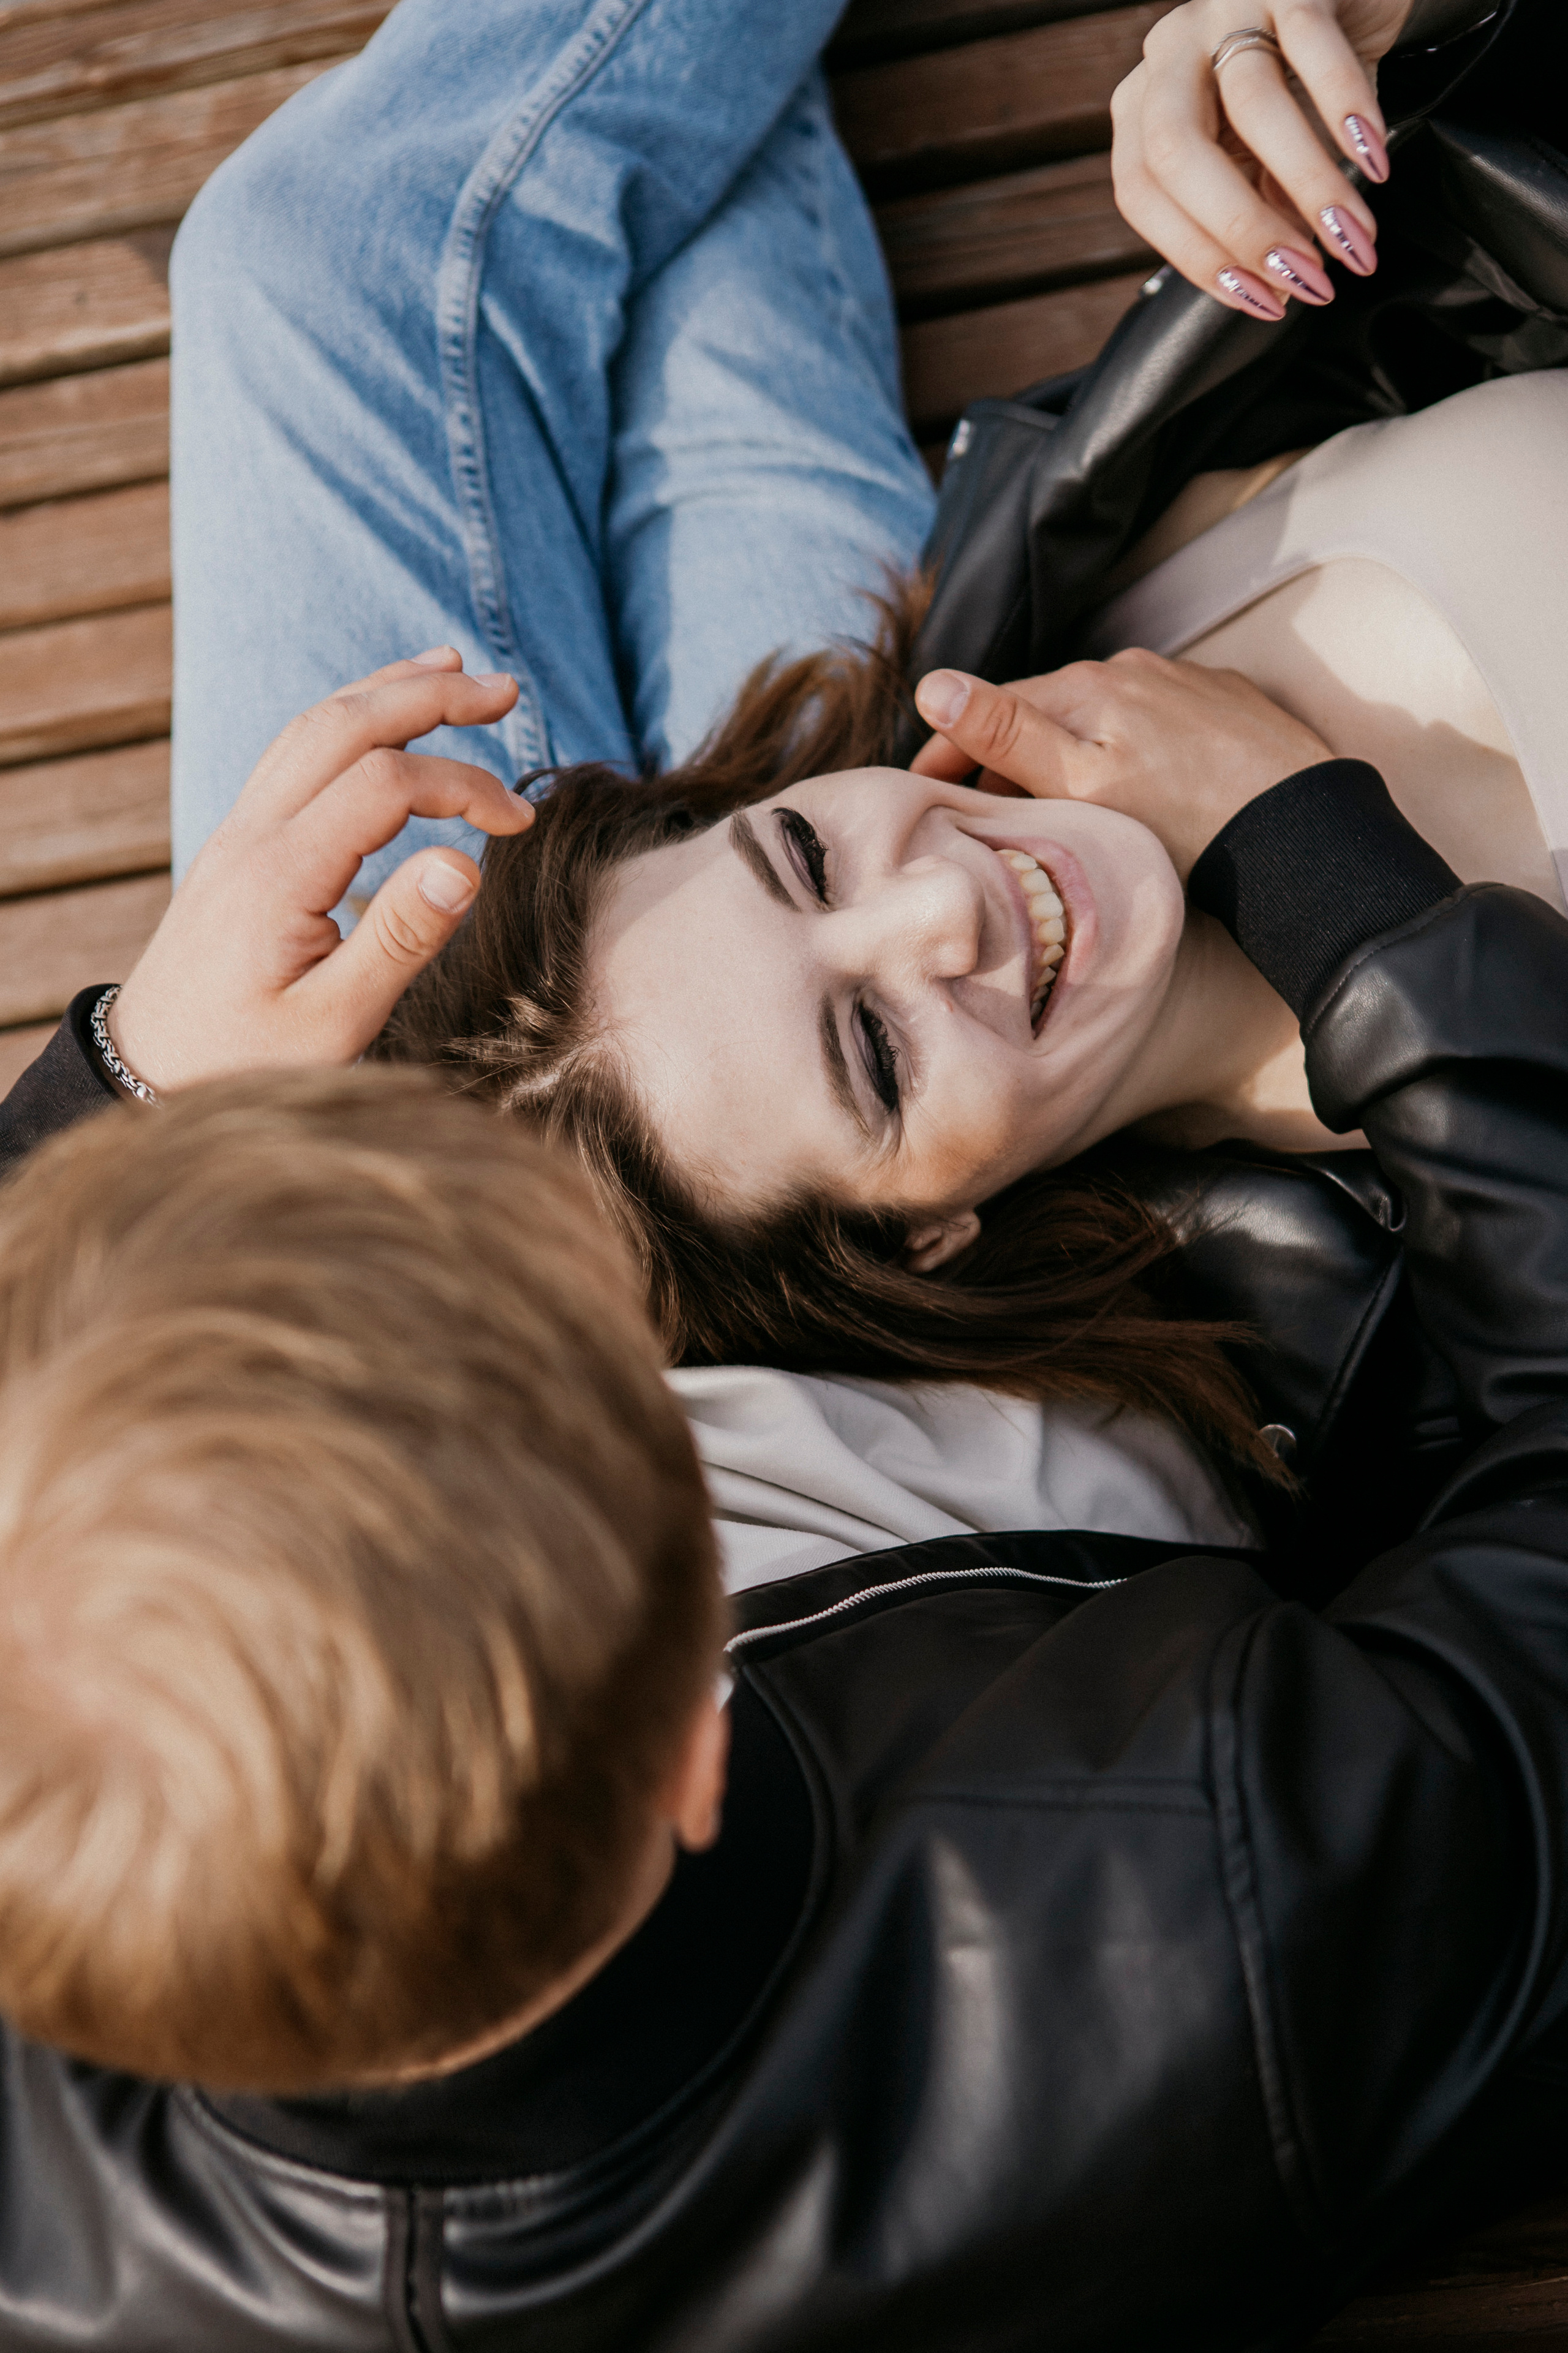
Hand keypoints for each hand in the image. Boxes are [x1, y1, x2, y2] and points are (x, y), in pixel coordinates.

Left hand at [111, 650, 531, 1091]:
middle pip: (343, 726)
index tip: (518, 824)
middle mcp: (253, 835)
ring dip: (384, 691)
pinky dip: (347, 719)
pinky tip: (381, 717)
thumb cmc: (244, 1059)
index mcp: (280, 876)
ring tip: (451, 669)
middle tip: (504, 689)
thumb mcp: (334, 1022)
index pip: (385, 785)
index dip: (463, 786)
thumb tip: (464, 864)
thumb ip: (400, 940)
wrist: (148, 1072)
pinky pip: (293, 754)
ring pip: (312, 727)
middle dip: (428, 696)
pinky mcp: (239, 844)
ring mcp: (239, 833)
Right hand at [912, 650, 1329, 881]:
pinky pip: (1153, 718)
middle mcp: (1131, 670)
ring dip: (1066, 748)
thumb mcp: (1080, 785)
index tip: (919, 790)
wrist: (1302, 828)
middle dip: (1004, 752)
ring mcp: (1181, 682)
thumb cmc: (1186, 819)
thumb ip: (1006, 735)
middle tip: (980, 809)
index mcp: (1085, 688)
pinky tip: (1133, 782)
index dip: (947, 751)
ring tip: (1054, 799)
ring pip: (1100, 713)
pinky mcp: (1224, 701)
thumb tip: (932, 685)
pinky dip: (1124, 746)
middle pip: (1045, 708)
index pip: (992, 707)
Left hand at [1111, 0, 1407, 316]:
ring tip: (1353, 237)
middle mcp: (1167, 56)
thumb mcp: (1259, 166)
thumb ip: (1259, 218)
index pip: (1142, 194)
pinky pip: (1314, 46)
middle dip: (1242, 229)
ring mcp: (1223, 9)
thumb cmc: (1293, 95)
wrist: (1349, 3)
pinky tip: (1373, 162)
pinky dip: (1347, 110)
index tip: (1266, 302)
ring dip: (1309, 184)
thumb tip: (1285, 288)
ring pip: (1253, 105)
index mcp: (1140, 111)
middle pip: (1178, 154)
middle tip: (1305, 278)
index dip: (1197, 257)